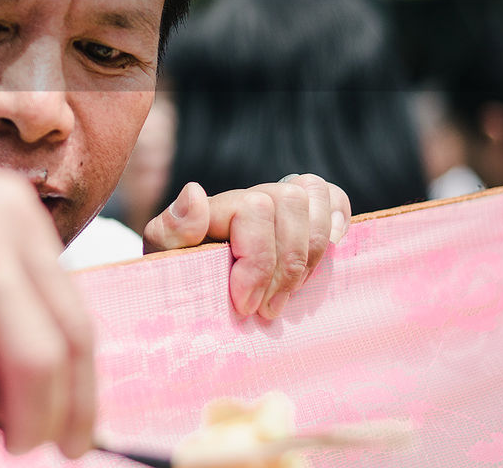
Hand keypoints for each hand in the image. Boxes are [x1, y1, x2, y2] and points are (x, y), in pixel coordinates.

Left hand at [141, 174, 350, 318]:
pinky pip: (333, 197)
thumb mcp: (165, 258)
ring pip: (313, 196)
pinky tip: (327, 253)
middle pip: (290, 202)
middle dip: (285, 265)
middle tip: (267, 309)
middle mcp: (251, 197)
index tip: (245, 305)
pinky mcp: (304, 217)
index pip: (255, 209)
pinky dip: (337, 220)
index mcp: (216, 206)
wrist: (193, 293)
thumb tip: (195, 193)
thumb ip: (173, 228)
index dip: (258, 262)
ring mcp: (279, 203)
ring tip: (289, 293)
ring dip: (309, 254)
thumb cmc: (180, 278)